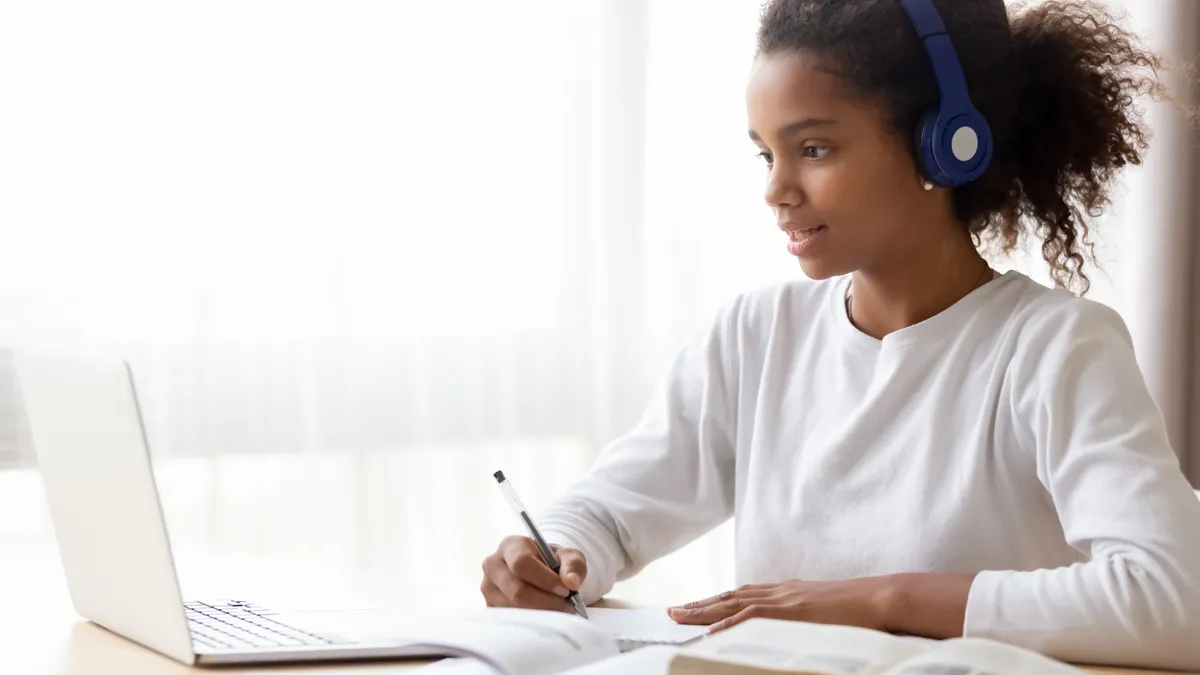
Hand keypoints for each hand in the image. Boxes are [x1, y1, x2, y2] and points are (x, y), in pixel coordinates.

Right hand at [480, 535, 587, 611]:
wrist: (539, 572)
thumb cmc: (553, 562)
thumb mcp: (568, 557)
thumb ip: (573, 565)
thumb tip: (571, 582)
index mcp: (510, 546)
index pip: (522, 563)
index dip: (545, 580)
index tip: (566, 590)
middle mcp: (493, 565)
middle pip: (517, 590)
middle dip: (546, 602)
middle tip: (568, 607)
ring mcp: (488, 588)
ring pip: (513, 608)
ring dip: (541, 614)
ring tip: (560, 613)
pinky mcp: (489, 607)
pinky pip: (510, 620)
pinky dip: (531, 622)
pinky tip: (546, 619)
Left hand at [668, 577, 892, 633]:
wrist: (881, 597)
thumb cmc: (860, 609)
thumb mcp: (824, 612)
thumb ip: (805, 616)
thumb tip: (793, 630)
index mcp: (787, 592)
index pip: (744, 595)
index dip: (717, 600)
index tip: (695, 606)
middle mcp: (781, 591)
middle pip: (731, 597)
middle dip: (700, 604)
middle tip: (672, 611)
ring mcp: (785, 599)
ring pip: (734, 604)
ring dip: (703, 611)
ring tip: (679, 617)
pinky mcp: (792, 611)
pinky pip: (754, 618)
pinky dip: (730, 624)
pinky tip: (712, 631)